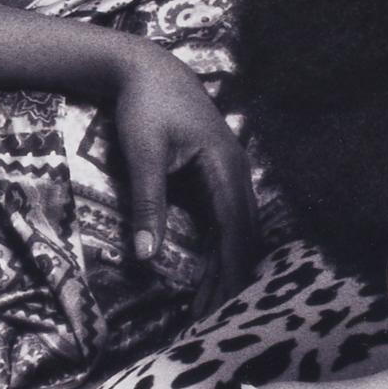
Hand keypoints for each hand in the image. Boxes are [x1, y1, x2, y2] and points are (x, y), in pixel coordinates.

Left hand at [107, 42, 261, 298]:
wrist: (146, 69)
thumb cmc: (144, 107)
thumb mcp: (143, 155)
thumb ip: (148, 204)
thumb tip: (145, 257)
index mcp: (226, 168)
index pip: (235, 232)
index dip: (230, 272)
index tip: (222, 308)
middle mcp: (237, 172)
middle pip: (243, 236)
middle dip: (230, 278)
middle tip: (213, 319)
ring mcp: (231, 172)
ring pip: (237, 230)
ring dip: (226, 266)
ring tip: (210, 304)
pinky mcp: (218, 174)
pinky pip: (226, 219)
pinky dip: (220, 248)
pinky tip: (209, 271)